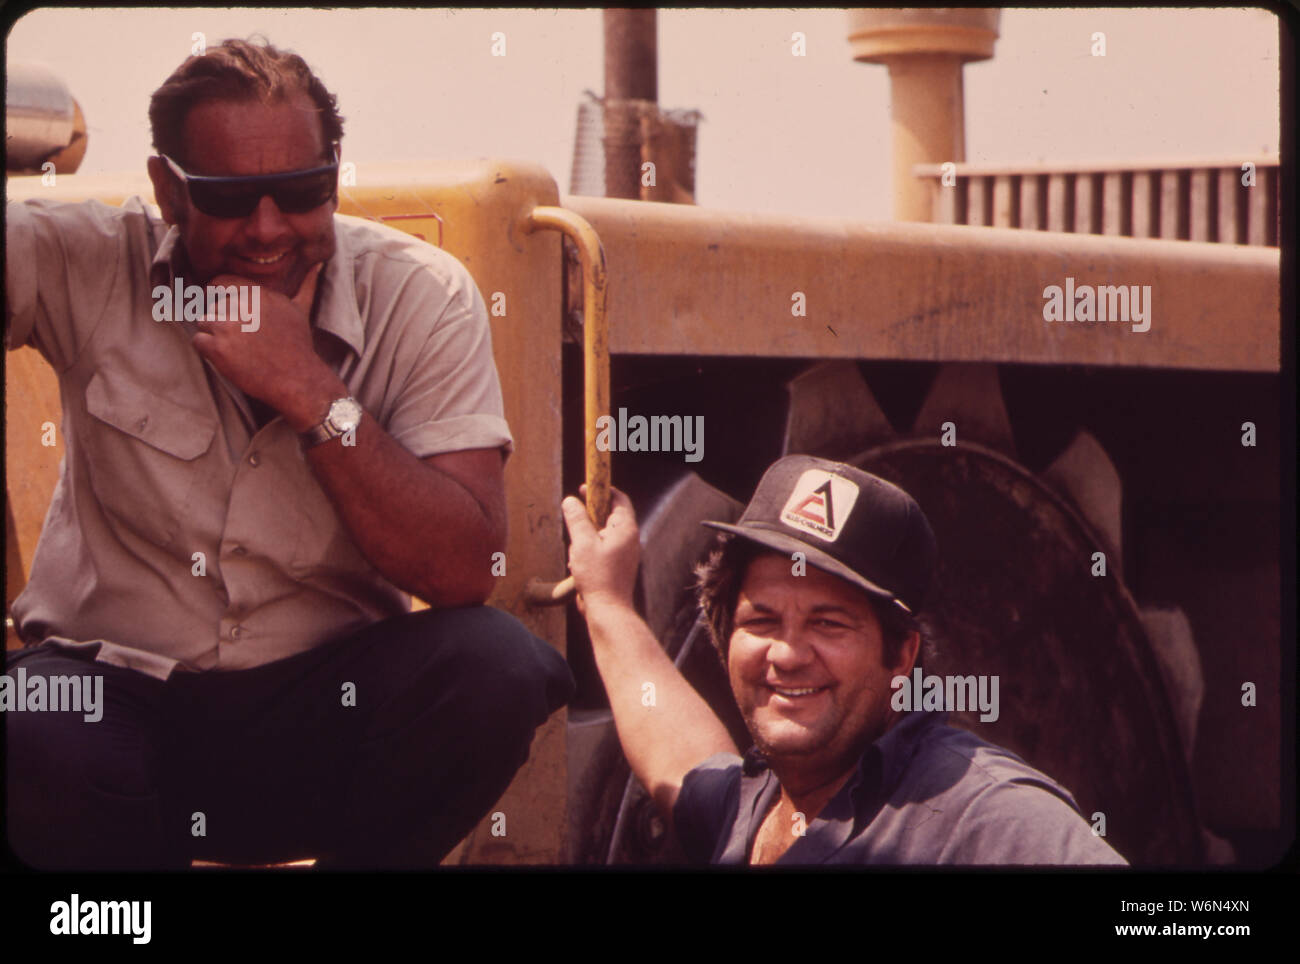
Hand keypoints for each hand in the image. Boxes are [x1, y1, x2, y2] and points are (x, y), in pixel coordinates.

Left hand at [192, 262, 333, 413]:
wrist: (298, 380)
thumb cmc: (298, 345)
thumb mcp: (302, 309)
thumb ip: (305, 285)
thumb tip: (318, 265)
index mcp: (257, 293)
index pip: (220, 282)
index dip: (220, 296)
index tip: (229, 312)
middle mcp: (241, 305)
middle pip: (213, 306)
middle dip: (224, 323)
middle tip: (245, 340)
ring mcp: (228, 326)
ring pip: (204, 322)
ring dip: (216, 337)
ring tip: (240, 350)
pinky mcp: (218, 348)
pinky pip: (198, 341)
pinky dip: (209, 352)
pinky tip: (230, 359)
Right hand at [561, 484, 640, 612]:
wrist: (608, 610)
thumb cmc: (598, 577)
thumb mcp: (582, 543)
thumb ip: (577, 519)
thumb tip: (571, 500)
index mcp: (626, 529)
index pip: (619, 499)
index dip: (601, 491)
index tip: (584, 489)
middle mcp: (629, 539)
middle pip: (609, 516)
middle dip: (588, 519)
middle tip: (574, 523)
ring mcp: (625, 553)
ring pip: (602, 535)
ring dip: (586, 539)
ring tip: (577, 553)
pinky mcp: (618, 565)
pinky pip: (602, 550)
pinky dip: (589, 552)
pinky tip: (579, 565)